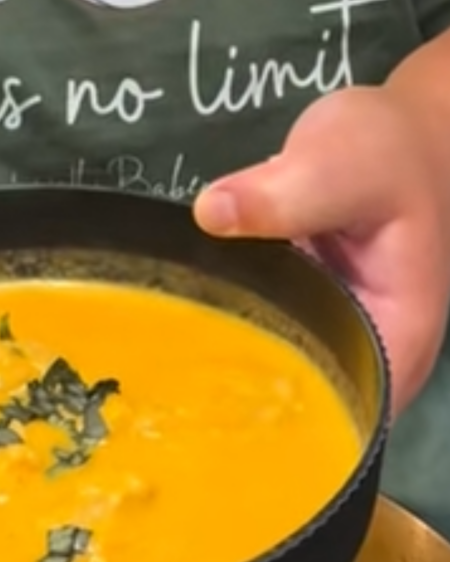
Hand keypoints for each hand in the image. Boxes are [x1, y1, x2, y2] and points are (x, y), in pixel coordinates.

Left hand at [192, 82, 449, 416]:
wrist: (401, 132)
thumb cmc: (389, 150)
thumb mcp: (344, 159)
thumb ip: (287, 192)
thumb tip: (213, 214)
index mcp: (399, 341)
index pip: (343, 420)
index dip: (281, 429)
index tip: (209, 418)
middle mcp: (374, 359)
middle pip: (306, 415)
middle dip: (241, 412)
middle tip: (164, 404)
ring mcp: (340, 343)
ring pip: (283, 385)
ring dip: (229, 379)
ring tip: (160, 380)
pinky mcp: (310, 323)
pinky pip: (269, 347)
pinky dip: (232, 342)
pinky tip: (179, 338)